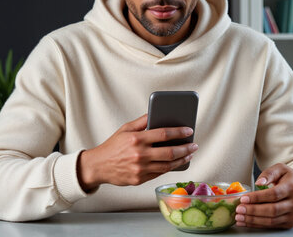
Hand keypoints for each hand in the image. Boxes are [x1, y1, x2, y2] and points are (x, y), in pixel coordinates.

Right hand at [77, 114, 197, 190]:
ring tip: (189, 154)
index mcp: (136, 139)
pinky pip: (159, 173)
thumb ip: (142, 121)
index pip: (163, 134)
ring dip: (182, 160)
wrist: (98, 166)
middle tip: (194, 145)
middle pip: (169, 152)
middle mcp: (139, 154)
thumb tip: (156, 113)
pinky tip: (176, 162)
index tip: (189, 130)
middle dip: (185, 148)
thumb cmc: (112, 146)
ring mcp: (140, 169)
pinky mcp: (140, 179)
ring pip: (167, 165)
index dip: (179, 132)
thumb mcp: (125, 129)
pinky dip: (170, 167)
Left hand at [235, 163, 292, 228]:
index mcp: (292, 188)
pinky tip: (247, 221)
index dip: (257, 197)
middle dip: (253, 211)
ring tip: (239, 217)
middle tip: (239, 209)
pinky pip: (272, 225)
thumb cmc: (292, 179)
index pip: (273, 194)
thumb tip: (258, 183)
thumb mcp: (281, 169)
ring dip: (253, 220)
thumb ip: (268, 173)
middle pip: (272, 210)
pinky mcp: (290, 223)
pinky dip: (258, 224)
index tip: (243, 198)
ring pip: (271, 220)